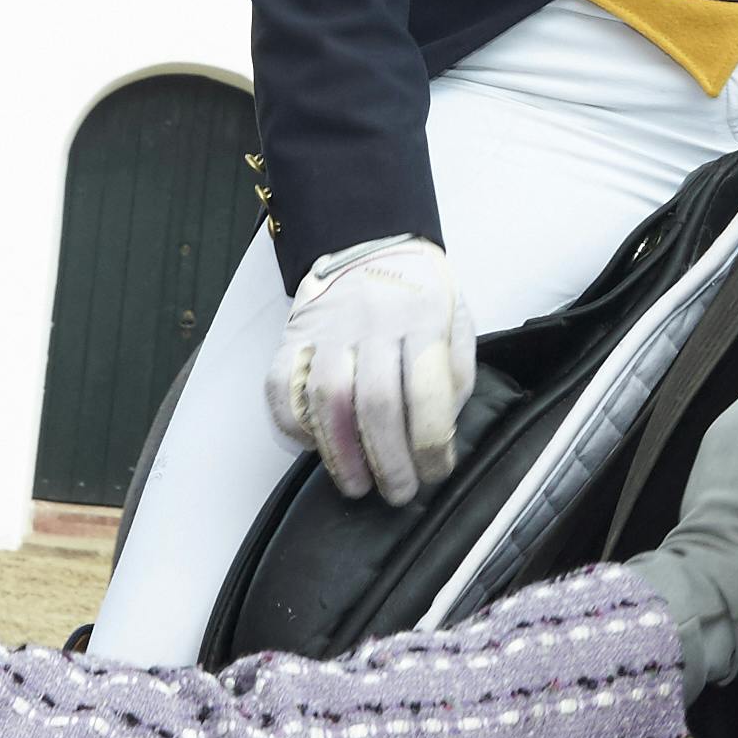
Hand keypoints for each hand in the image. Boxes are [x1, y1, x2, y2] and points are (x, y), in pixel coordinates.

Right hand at [266, 237, 472, 504]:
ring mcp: (328, 328)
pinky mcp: (293, 335)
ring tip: (356, 485)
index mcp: (423, 317)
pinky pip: (281, 385)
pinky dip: (293, 423)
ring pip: (326, 398)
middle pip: (375, 402)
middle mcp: (373, 321)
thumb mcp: (456, 321)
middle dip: (388, 460)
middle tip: (397, 494)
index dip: (430, 444)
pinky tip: (314, 446)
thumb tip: (440, 435)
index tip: (434, 474)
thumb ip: (454, 374)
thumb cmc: (419, 296)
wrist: (368, 244)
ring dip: (340, 453)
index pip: (426, 390)